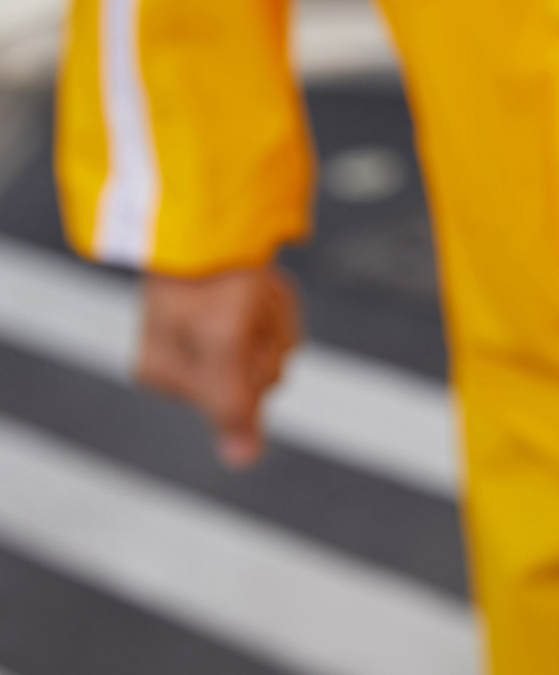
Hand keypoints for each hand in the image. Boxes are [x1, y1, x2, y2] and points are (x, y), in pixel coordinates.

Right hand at [137, 266, 299, 467]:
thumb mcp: (224, 345)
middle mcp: (184, 364)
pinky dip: (277, 304)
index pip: (241, 404)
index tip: (232, 330)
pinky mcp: (230, 317)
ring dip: (274, 317)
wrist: (211, 213)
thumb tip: (241, 461)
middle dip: (265, 340)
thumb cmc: (210, 279)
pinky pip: (274, 326)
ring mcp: (209, 340)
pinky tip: (259, 283)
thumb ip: (232, 406)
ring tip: (250, 288)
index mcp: (164, 377)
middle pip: (261, 379)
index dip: (251, 367)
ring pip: (272, 350)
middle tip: (244, 304)